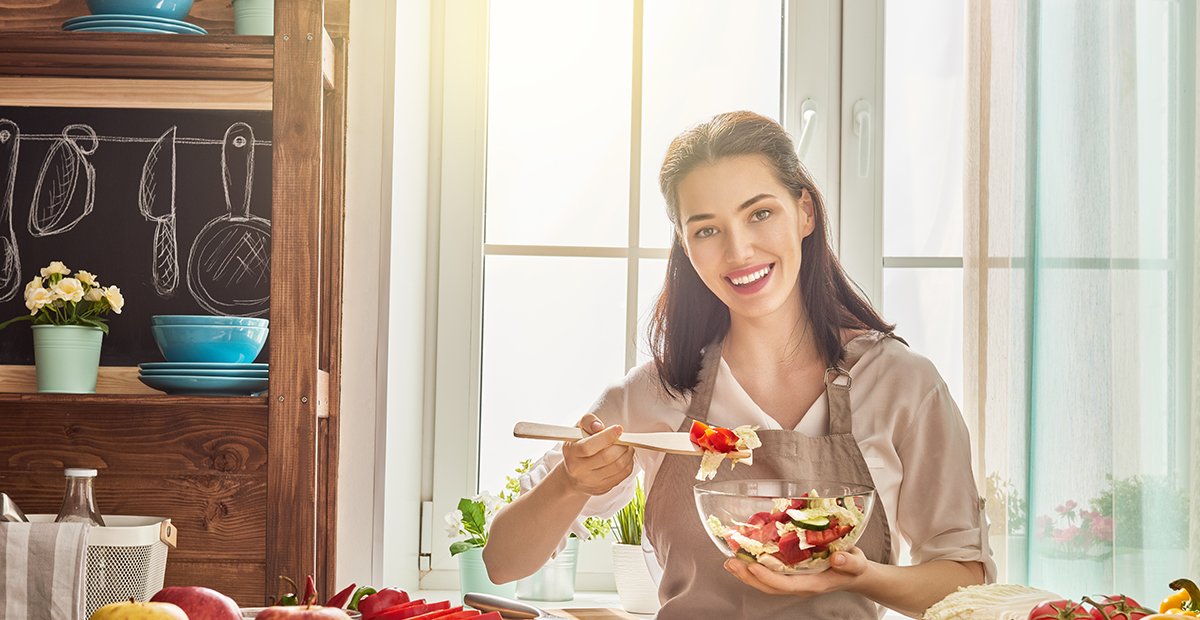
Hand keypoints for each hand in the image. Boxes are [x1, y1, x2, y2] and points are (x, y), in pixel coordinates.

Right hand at [559, 413, 634, 495]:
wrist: (573, 475)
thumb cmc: (577, 447)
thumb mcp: (577, 430)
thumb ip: (588, 421)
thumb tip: (599, 427)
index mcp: (571, 453)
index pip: (588, 447)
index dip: (606, 437)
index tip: (618, 429)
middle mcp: (579, 470)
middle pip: (607, 457)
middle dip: (621, 445)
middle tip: (624, 439)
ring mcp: (591, 482)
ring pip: (618, 467)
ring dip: (627, 454)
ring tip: (626, 446)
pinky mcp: (602, 489)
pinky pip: (622, 475)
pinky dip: (628, 463)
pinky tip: (625, 457)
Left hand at [723, 547, 868, 598]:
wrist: (855, 572)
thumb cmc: (854, 566)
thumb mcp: (857, 563)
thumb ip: (850, 561)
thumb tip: (838, 558)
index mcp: (813, 584)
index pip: (785, 585)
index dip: (768, 578)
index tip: (752, 567)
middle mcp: (799, 584)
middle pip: (769, 586)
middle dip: (748, 577)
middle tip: (730, 563)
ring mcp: (794, 579)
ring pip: (766, 581)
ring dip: (747, 573)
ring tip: (730, 561)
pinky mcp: (791, 572)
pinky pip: (770, 573)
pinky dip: (755, 566)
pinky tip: (744, 556)